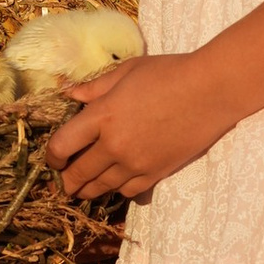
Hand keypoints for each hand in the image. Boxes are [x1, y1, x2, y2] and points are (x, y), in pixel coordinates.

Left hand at [43, 50, 231, 200]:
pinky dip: (118, 191)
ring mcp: (136, 163)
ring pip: (102, 187)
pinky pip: (129, 192)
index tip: (53, 159)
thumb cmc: (168, 72)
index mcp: (102, 115)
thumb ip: (95, 87)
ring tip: (84, 189)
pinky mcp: (157, 173)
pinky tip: (116, 186)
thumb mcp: (126, 71)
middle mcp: (114, 144)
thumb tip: (70, 94)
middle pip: (79, 173)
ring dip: (89, 190)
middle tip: (65, 182)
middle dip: (68, 180)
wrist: (210, 91)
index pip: (63, 145)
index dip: (52, 156)